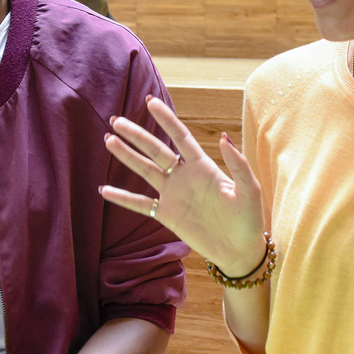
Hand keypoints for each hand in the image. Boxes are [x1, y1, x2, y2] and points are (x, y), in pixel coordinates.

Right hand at [100, 96, 268, 278]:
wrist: (241, 251)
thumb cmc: (249, 219)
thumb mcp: (249, 190)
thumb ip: (238, 164)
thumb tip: (224, 136)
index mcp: (203, 166)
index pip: (181, 137)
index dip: (167, 119)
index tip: (150, 102)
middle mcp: (184, 176)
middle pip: (156, 150)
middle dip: (137, 135)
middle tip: (116, 121)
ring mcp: (173, 195)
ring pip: (145, 171)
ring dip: (127, 156)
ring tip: (109, 141)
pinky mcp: (167, 216)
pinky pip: (141, 204)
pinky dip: (123, 198)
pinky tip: (104, 190)